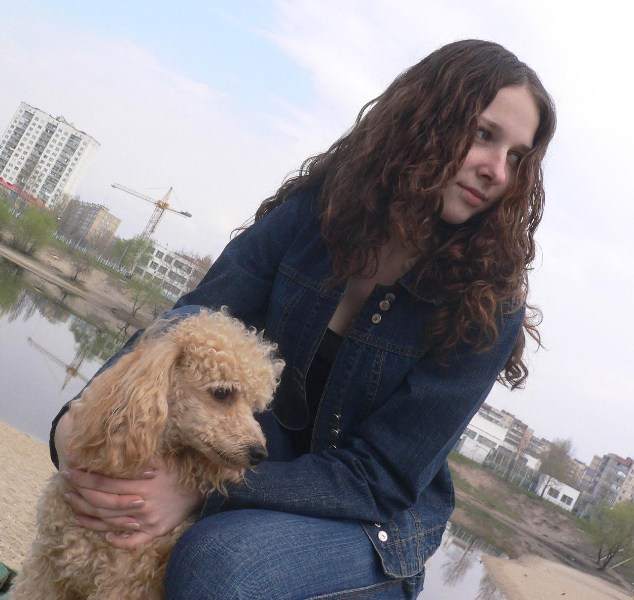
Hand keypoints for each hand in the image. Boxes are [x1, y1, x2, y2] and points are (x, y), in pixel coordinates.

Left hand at [55, 412, 202, 549]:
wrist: (205, 485)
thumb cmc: (181, 466)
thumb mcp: (162, 455)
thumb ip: (140, 453)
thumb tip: (116, 441)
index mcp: (143, 482)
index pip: (106, 482)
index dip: (85, 477)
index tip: (69, 470)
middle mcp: (143, 503)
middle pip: (103, 502)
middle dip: (81, 494)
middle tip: (65, 486)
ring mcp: (148, 520)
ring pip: (111, 522)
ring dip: (89, 516)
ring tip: (73, 508)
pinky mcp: (156, 531)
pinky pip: (133, 541)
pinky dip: (117, 539)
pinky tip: (105, 534)